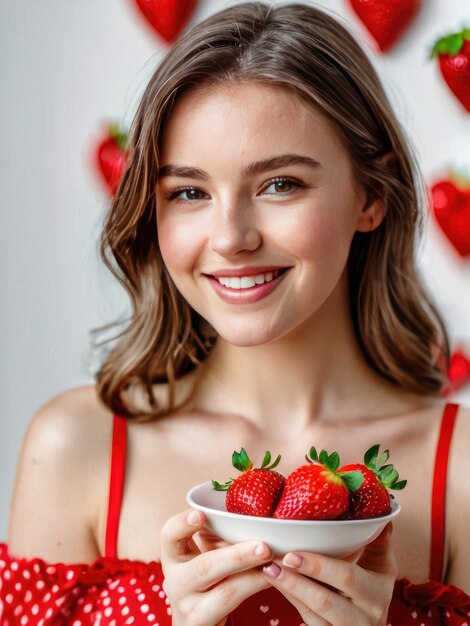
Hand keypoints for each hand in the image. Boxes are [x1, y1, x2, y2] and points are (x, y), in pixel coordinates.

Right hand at [160, 508, 273, 625]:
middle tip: (264, 547)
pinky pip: (232, 604)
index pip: (169, 534)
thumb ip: (220, 538)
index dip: (183, 523)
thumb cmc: (207, 582)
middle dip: (238, 556)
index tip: (200, 514)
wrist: (199, 622)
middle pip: (204, 566)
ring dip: (254, 575)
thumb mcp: (207, 556)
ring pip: (224, 589)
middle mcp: (175, 580)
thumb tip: (257, 519)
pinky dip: (254, 588)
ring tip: (273, 564)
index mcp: (175, 556)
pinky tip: (269, 579)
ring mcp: (186, 606)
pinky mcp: (200, 624)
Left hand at [261, 523, 396, 625]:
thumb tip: (382, 517)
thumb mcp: (382, 570)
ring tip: (268, 570)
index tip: (292, 553)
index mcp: (377, 594)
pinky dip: (290, 600)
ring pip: (312, 613)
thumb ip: (379, 544)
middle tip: (274, 561)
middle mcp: (364, 617)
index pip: (347, 578)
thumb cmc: (373, 593)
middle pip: (326, 600)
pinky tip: (275, 583)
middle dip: (297, 581)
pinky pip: (307, 619)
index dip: (319, 566)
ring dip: (288, 590)